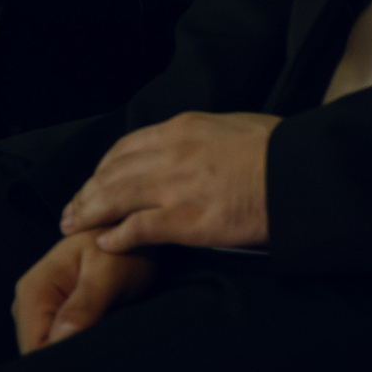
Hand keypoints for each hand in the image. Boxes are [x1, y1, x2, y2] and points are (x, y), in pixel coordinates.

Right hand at [11, 231, 155, 354]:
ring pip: (50, 351)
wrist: (132, 237)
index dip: (61, 359)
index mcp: (33, 291)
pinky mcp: (53, 318)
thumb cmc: (124, 248)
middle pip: (38, 353)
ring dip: (76, 351)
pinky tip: (100, 336)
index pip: (34, 349)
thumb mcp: (109, 271)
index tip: (92, 353)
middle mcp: (28, 303)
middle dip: (69, 356)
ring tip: (105, 336)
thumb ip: (85, 305)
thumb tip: (60, 339)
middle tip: (104, 342)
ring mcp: (39, 311)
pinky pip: (60, 344)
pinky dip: (79, 346)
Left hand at [59, 112, 281, 251]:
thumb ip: (204, 137)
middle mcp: (172, 153)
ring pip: (116, 198)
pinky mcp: (189, 221)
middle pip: (113, 173)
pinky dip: (117, 237)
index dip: (103, 168)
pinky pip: (139, 229)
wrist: (301, 174)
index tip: (93, 182)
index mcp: (184, 128)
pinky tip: (105, 244)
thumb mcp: (235, 126)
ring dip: (89, 214)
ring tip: (74, 227)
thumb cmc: (279, 151)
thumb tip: (194, 146)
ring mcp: (178, 187)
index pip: (126, 147)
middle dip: (86, 193)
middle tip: (70, 211)